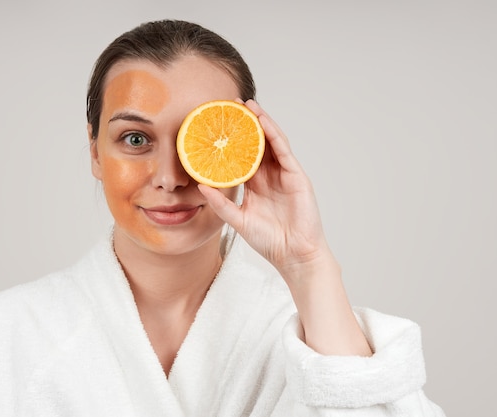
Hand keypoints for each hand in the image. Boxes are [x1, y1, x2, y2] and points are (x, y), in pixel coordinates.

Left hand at [199, 99, 371, 355]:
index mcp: (255, 184)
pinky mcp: (296, 175)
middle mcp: (269, 176)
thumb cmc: (268, 240)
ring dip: (260, 122)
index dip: (230, 141)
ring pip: (271, 141)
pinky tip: (263, 121)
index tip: (215, 126)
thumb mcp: (238, 220)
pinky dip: (273, 134)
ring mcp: (284, 174)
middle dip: (245, 125)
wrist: (293, 254)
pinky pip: (283, 150)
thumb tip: (200, 186)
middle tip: (229, 106)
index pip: (241, 156)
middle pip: (256, 143)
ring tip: (247, 105)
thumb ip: (221, 204)